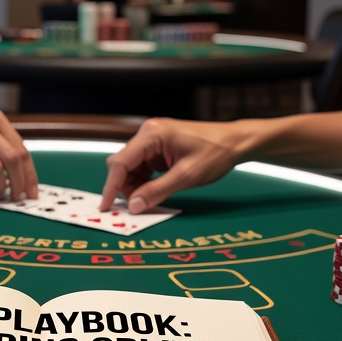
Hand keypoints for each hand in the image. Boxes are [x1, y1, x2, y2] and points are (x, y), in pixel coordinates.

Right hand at [100, 117, 254, 212]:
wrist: (236, 142)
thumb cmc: (215, 152)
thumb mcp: (186, 176)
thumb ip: (157, 191)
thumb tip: (134, 206)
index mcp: (152, 135)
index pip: (120, 163)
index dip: (111, 187)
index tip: (106, 207)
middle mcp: (148, 133)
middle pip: (122, 164)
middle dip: (124, 187)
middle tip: (135, 207)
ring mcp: (153, 140)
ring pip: (131, 167)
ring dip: (135, 185)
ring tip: (149, 199)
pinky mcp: (159, 148)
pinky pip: (142, 167)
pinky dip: (144, 181)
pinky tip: (153, 191)